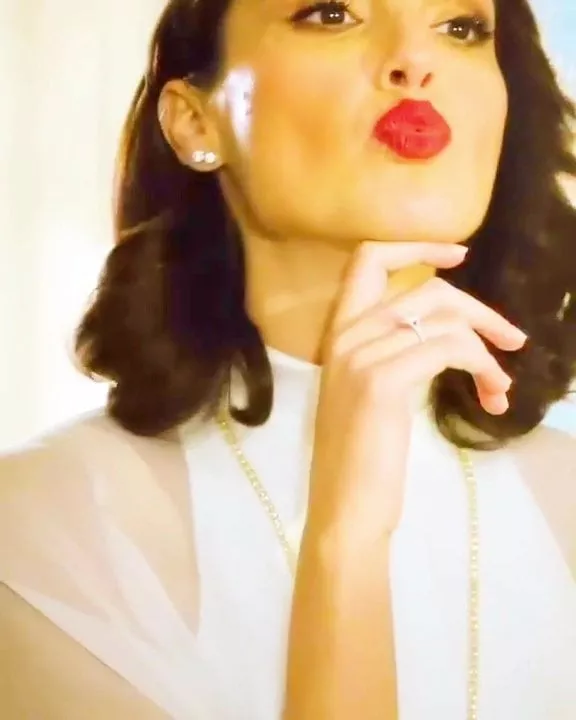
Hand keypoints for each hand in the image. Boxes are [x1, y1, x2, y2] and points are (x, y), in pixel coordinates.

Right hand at [307, 242, 526, 542]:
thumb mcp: (369, 391)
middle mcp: (345, 335)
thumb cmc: (359, 456)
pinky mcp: (381, 382)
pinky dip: (482, 367)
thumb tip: (447, 335)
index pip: (368, 260)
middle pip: (428, 288)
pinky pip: (449, 348)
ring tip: (499, 386)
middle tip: (511, 341)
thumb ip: (393, 353)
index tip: (458, 253)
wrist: (343, 505)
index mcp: (338, 334)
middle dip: (481, 310)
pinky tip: (489, 395)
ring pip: (446, 319)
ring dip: (488, 350)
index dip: (417, 246)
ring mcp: (360, 356)